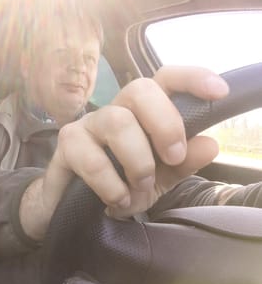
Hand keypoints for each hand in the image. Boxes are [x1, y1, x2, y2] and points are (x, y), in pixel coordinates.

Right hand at [42, 66, 228, 218]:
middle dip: (164, 123)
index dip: (191, 78)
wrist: (72, 205)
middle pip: (139, 88)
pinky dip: (111, 184)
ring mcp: (87, 124)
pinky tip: (116, 199)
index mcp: (141, 112)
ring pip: (118, 122)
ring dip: (137, 162)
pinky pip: (92, 158)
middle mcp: (114, 110)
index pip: (163, 79)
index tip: (217, 92)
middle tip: (172, 157)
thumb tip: (210, 144)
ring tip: (139, 188)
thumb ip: (182, 164)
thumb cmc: (118, 184)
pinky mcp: (66, 144)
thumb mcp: (158, 179)